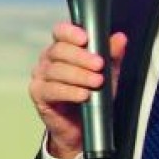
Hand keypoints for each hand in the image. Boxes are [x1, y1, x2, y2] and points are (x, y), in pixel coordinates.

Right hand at [28, 21, 126, 158]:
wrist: (81, 127)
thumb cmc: (92, 95)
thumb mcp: (107, 73)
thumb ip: (113, 55)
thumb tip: (120, 38)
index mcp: (62, 48)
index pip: (60, 32)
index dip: (71, 33)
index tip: (86, 39)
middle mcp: (48, 59)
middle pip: (59, 50)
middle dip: (81, 57)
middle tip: (100, 65)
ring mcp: (40, 76)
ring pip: (56, 70)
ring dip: (79, 76)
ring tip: (97, 82)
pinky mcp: (38, 94)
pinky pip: (52, 90)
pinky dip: (69, 92)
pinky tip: (83, 95)